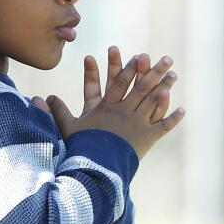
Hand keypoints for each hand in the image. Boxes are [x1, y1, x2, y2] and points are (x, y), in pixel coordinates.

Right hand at [42, 46, 184, 159]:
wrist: (96, 167)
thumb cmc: (81, 147)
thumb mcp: (67, 128)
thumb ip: (57, 111)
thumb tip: (41, 98)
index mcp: (106, 107)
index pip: (118, 82)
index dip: (127, 67)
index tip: (136, 55)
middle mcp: (123, 112)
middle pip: (141, 87)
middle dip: (154, 71)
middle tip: (167, 58)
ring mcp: (136, 124)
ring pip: (154, 101)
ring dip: (165, 87)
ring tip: (174, 75)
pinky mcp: (146, 139)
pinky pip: (162, 127)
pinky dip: (172, 118)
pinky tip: (183, 110)